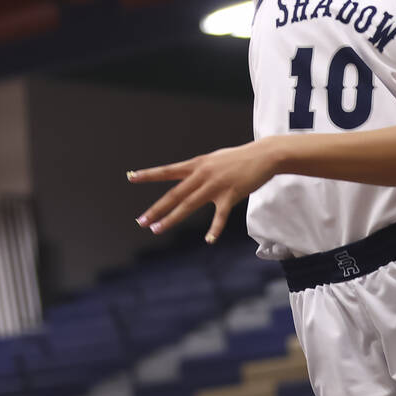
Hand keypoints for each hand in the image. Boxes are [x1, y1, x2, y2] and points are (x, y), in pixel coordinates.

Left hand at [128, 139, 279, 241]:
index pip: (168, 171)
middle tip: (141, 221)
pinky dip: (214, 229)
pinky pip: (220, 216)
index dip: (149, 174)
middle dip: (156, 208)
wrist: (264, 155)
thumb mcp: (214, 159)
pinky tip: (208, 240)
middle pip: (175, 194)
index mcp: (197, 164)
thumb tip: (185, 176)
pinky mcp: (231, 195)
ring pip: (189, 205)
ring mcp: (216, 185)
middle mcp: (203, 174)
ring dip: (172, 218)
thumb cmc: (238, 159)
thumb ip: (199, 169)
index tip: (131, 176)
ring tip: (157, 229)